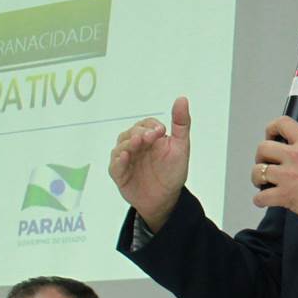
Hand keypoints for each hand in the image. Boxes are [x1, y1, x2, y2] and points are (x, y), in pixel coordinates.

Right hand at [110, 96, 190, 230]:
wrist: (166, 199)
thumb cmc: (172, 172)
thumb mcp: (181, 147)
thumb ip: (181, 123)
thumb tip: (182, 99)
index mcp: (149, 137)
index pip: (146, 124)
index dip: (151, 126)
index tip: (161, 131)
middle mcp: (135, 145)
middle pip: (131, 133)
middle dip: (139, 134)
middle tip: (149, 137)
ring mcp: (126, 159)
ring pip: (121, 146)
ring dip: (128, 144)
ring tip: (137, 144)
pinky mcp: (120, 174)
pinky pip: (115, 165)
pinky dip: (119, 161)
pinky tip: (125, 157)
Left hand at [251, 117, 297, 222]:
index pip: (282, 123)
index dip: (271, 128)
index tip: (271, 136)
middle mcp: (295, 157)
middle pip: (263, 148)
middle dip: (261, 157)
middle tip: (265, 164)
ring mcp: (288, 176)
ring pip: (257, 172)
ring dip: (257, 178)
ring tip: (264, 183)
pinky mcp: (285, 195)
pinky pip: (261, 196)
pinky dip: (260, 200)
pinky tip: (266, 200)